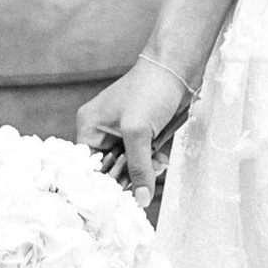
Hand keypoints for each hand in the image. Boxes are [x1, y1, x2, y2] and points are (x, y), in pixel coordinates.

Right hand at [76, 49, 191, 207]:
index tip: (115, 200)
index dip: (101, 183)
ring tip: (154, 168)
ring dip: (142, 171)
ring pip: (128, 166)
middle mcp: (103, 131)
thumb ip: (138, 168)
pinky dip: (152, 163)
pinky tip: (161, 162)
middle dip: (126, 177)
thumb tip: (140, 199)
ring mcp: (124, 133)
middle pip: (109, 169)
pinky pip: (143, 158)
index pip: (88, 165)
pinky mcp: (143, 133)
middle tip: (140, 188)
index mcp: (90, 127)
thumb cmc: (150, 90)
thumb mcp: (138, 131)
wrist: (178, 68)